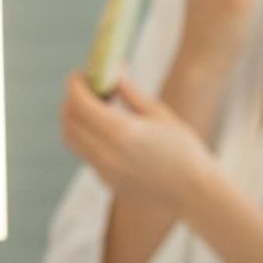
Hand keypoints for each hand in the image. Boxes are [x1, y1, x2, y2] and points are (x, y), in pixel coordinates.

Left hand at [60, 70, 213, 214]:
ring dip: (75, 119)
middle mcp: (105, 151)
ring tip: (95, 109)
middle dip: (72, 99)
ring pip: (71, 138)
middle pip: (68, 119)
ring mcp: (103, 168)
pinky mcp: (106, 180)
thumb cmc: (184, 149)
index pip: (79, 101)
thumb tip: (114, 72)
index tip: (82, 74)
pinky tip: (107, 130)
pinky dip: (86, 136)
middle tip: (88, 88)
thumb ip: (131, 93)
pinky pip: (84, 153)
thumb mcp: (160, 115)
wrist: (193, 191)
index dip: (75, 84)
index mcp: (121, 131)